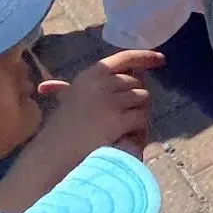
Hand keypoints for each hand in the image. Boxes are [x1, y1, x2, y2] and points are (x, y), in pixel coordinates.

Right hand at [38, 49, 161, 158]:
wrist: (52, 155)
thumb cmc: (63, 129)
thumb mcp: (75, 98)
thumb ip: (100, 84)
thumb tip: (135, 70)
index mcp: (90, 74)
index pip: (125, 58)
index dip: (145, 57)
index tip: (160, 59)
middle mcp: (100, 82)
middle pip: (137, 83)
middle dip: (135, 98)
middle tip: (121, 116)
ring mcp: (110, 100)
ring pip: (143, 99)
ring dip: (137, 114)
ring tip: (119, 129)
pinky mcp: (117, 119)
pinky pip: (141, 117)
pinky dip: (137, 128)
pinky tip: (122, 137)